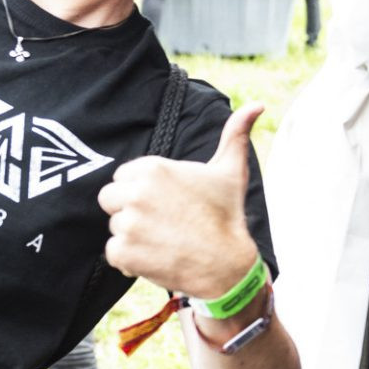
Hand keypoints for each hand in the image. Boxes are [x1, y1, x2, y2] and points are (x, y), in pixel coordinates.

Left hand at [100, 104, 263, 300]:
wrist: (227, 264)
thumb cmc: (227, 214)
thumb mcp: (230, 170)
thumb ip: (235, 133)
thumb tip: (257, 105)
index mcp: (153, 168)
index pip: (124, 177)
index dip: (143, 191)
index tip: (167, 202)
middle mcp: (137, 192)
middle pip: (111, 199)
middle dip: (131, 210)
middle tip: (162, 222)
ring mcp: (128, 223)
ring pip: (115, 227)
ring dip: (133, 236)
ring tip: (164, 240)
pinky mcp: (123, 252)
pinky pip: (113, 252)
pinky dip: (131, 259)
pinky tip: (157, 256)